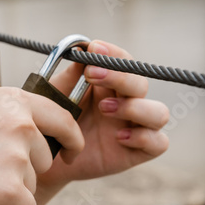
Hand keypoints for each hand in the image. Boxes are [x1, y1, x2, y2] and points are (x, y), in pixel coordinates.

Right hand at [0, 87, 83, 204]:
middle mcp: (22, 124)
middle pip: (44, 158)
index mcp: (13, 101)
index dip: (71, 137)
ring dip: (10, 189)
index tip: (71, 151)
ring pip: (31, 184)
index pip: (61, 118)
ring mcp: (18, 156)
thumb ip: (6, 115)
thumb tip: (30, 128)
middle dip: (23, 169)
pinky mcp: (12, 190)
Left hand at [40, 40, 168, 185]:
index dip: (114, 54)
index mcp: (109, 86)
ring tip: (103, 109)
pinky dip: (144, 137)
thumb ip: (71, 74)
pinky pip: (158, 143)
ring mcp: (134, 128)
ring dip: (135, 107)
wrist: (45, 156)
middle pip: (141, 84)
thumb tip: (83, 48)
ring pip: (159, 113)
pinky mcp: (135, 152)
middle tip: (90, 75)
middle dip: (119, 77)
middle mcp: (127, 104)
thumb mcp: (57, 94)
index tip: (94, 48)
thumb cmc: (53, 121)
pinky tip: (119, 137)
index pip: (124, 63)